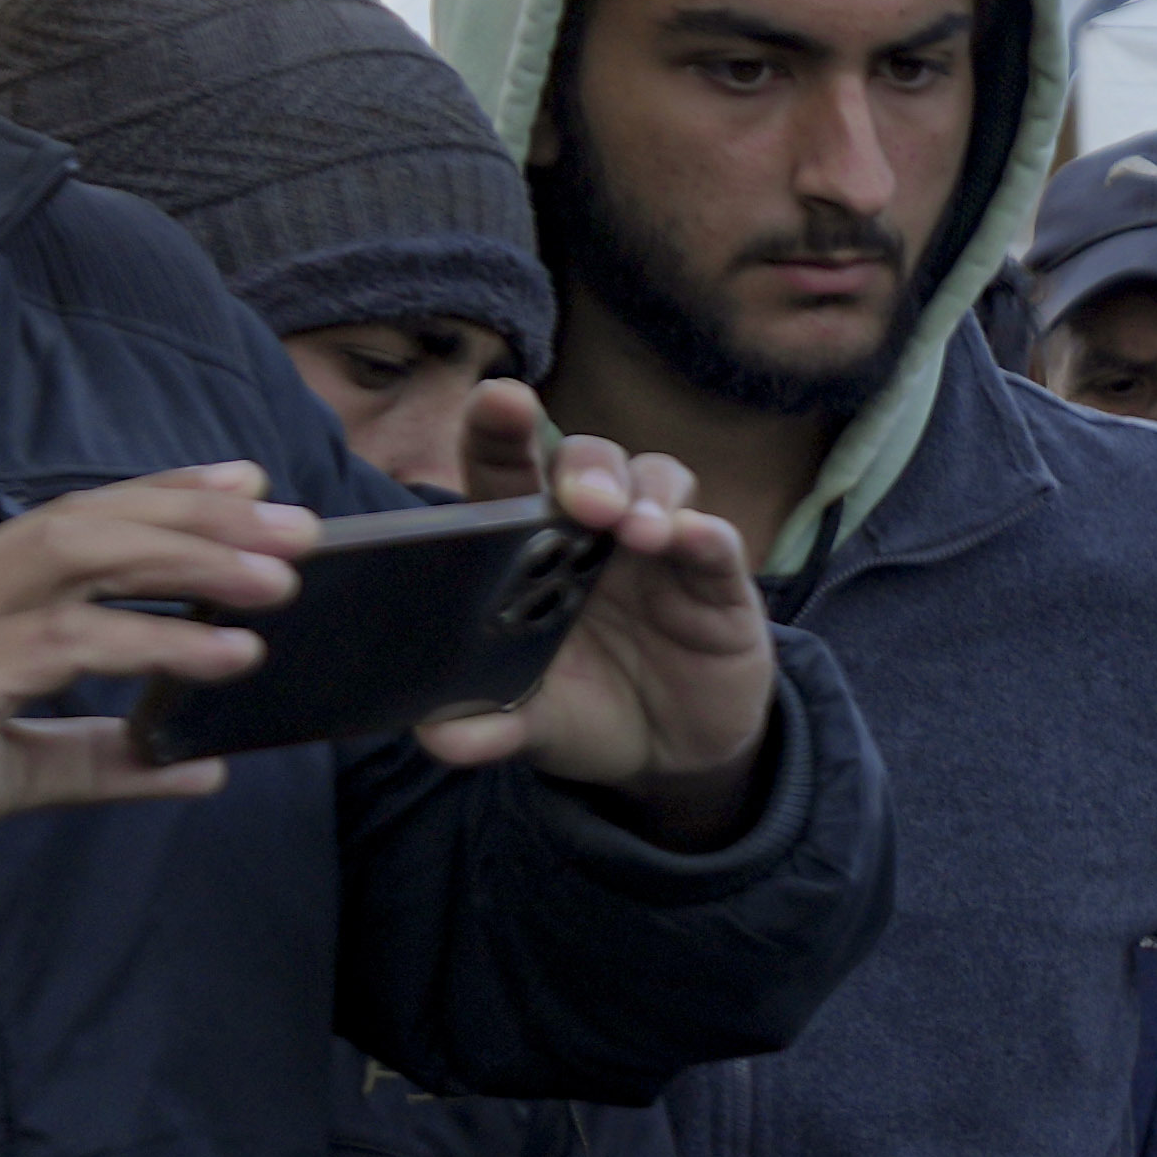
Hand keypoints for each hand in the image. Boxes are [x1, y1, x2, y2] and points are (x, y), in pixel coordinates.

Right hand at [0, 465, 299, 905]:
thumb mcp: (0, 774)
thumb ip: (94, 759)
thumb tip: (194, 763)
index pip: (67, 523)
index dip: (159, 498)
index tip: (243, 490)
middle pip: (84, 522)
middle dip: (194, 517)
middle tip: (294, 524)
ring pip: (77, 561)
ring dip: (187, 565)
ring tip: (277, 581)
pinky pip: (64, 648)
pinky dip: (154, 643)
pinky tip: (224, 654)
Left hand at [434, 387, 779, 843]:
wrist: (671, 756)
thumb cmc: (586, 711)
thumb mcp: (533, 724)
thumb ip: (489, 723)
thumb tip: (439, 738)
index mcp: (529, 547)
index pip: (508, 468)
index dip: (502, 428)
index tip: (500, 400)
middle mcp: (592, 531)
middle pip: (587, 459)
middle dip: (585, 465)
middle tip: (582, 502)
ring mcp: (658, 548)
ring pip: (655, 479)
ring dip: (644, 494)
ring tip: (636, 532)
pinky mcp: (718, 582)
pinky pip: (717, 541)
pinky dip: (705, 534)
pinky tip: (693, 540)